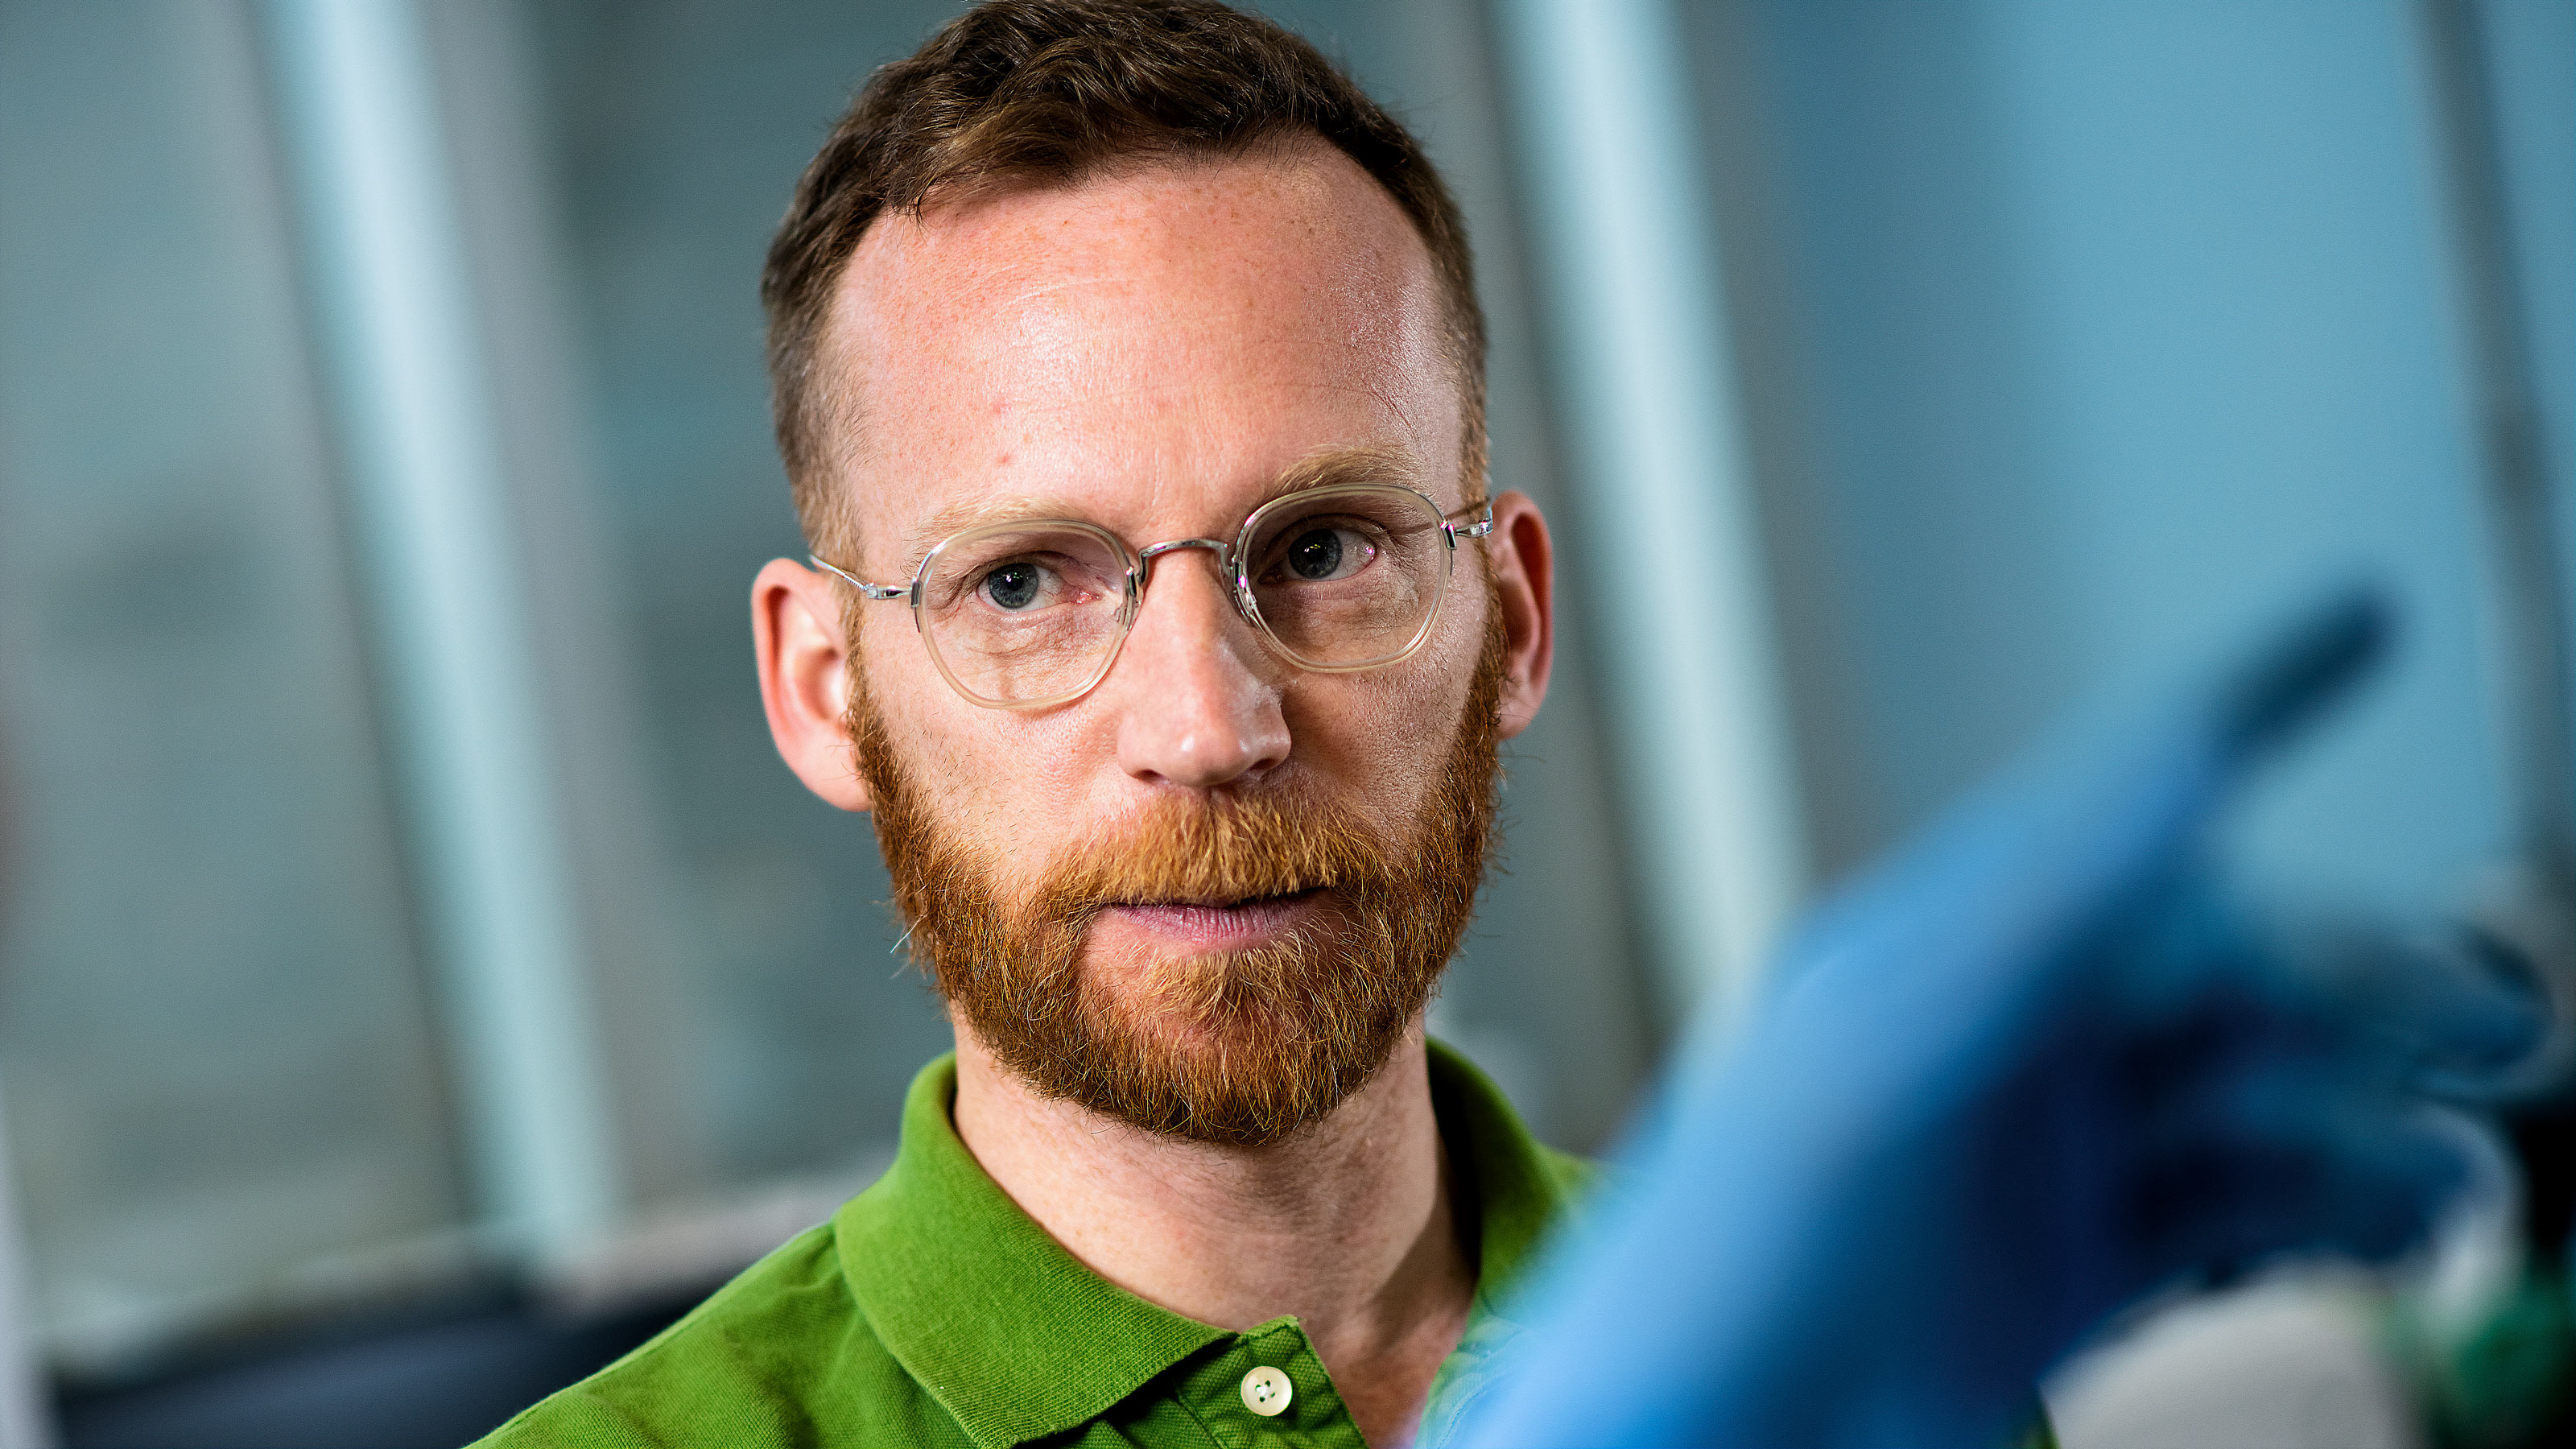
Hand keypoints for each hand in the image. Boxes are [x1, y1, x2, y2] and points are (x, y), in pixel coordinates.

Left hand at [1451, 590, 2541, 1446]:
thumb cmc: (1731, 1255)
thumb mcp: (1870, 1070)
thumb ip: (2034, 920)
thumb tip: (2179, 764)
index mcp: (1946, 948)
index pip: (2121, 794)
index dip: (2247, 697)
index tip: (2361, 613)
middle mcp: (2007, 1034)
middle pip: (2229, 961)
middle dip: (2362, 978)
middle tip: (2485, 1029)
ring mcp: (2050, 1152)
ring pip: (2257, 1092)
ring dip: (2368, 1114)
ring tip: (2450, 1177)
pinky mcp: (2080, 1268)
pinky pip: (2244, 1209)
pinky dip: (2337, 1209)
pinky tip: (2400, 1222)